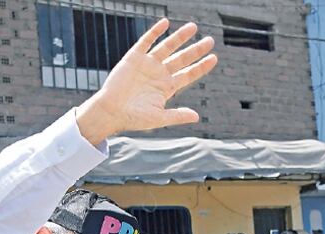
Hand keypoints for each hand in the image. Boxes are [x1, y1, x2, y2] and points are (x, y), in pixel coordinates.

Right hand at [77, 19, 216, 141]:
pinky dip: (155, 32)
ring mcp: (147, 64)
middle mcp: (159, 74)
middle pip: (182, 58)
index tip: (214, 58)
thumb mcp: (159, 118)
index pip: (188, 74)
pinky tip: (165, 23)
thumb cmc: (134, 118)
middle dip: (196, 50)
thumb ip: (177, 115)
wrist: (111, 112)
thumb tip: (197, 116)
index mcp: (167, 88)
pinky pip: (146, 41)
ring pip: (167, 47)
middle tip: (210, 41)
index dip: (201, 67)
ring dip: (180, 37)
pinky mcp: (134, 58)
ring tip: (193, 27)